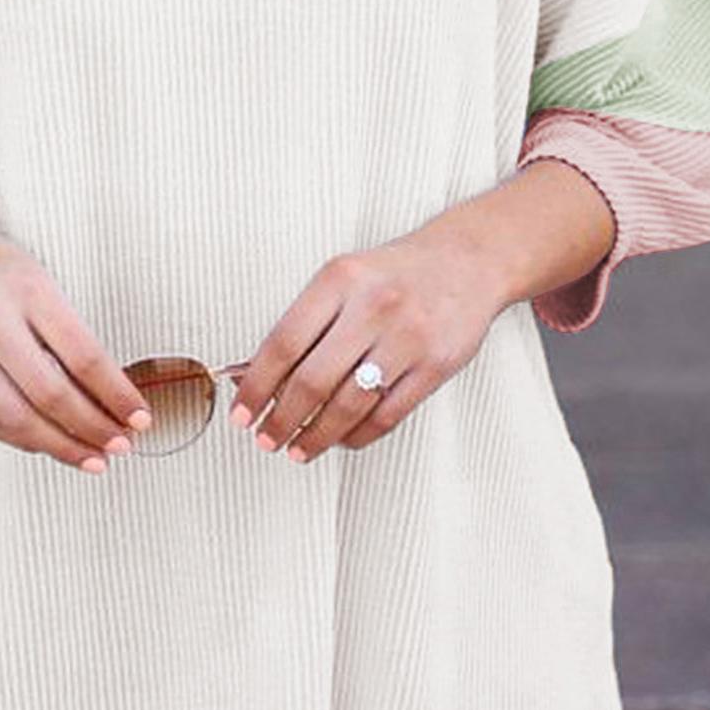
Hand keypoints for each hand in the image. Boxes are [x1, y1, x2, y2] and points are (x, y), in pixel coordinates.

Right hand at [0, 217, 155, 472]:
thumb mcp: (40, 282)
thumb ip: (69, 335)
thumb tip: (109, 394)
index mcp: (27, 290)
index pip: (83, 356)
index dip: (117, 395)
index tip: (139, 417)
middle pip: (51, 394)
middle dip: (93, 429)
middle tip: (121, 445)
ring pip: (17, 419)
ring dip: (61, 446)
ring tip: (91, 456)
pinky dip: (23, 440)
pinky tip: (48, 443)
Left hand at [229, 230, 507, 462]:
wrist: (469, 260)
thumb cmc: (395, 274)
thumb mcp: (345, 278)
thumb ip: (305, 322)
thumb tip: (255, 373)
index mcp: (340, 279)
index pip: (284, 343)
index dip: (256, 386)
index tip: (241, 412)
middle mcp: (373, 306)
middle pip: (312, 380)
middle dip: (281, 420)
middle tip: (266, 439)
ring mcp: (408, 338)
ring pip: (348, 406)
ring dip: (316, 437)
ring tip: (298, 449)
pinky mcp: (435, 366)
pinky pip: (386, 416)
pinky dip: (356, 436)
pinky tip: (340, 440)